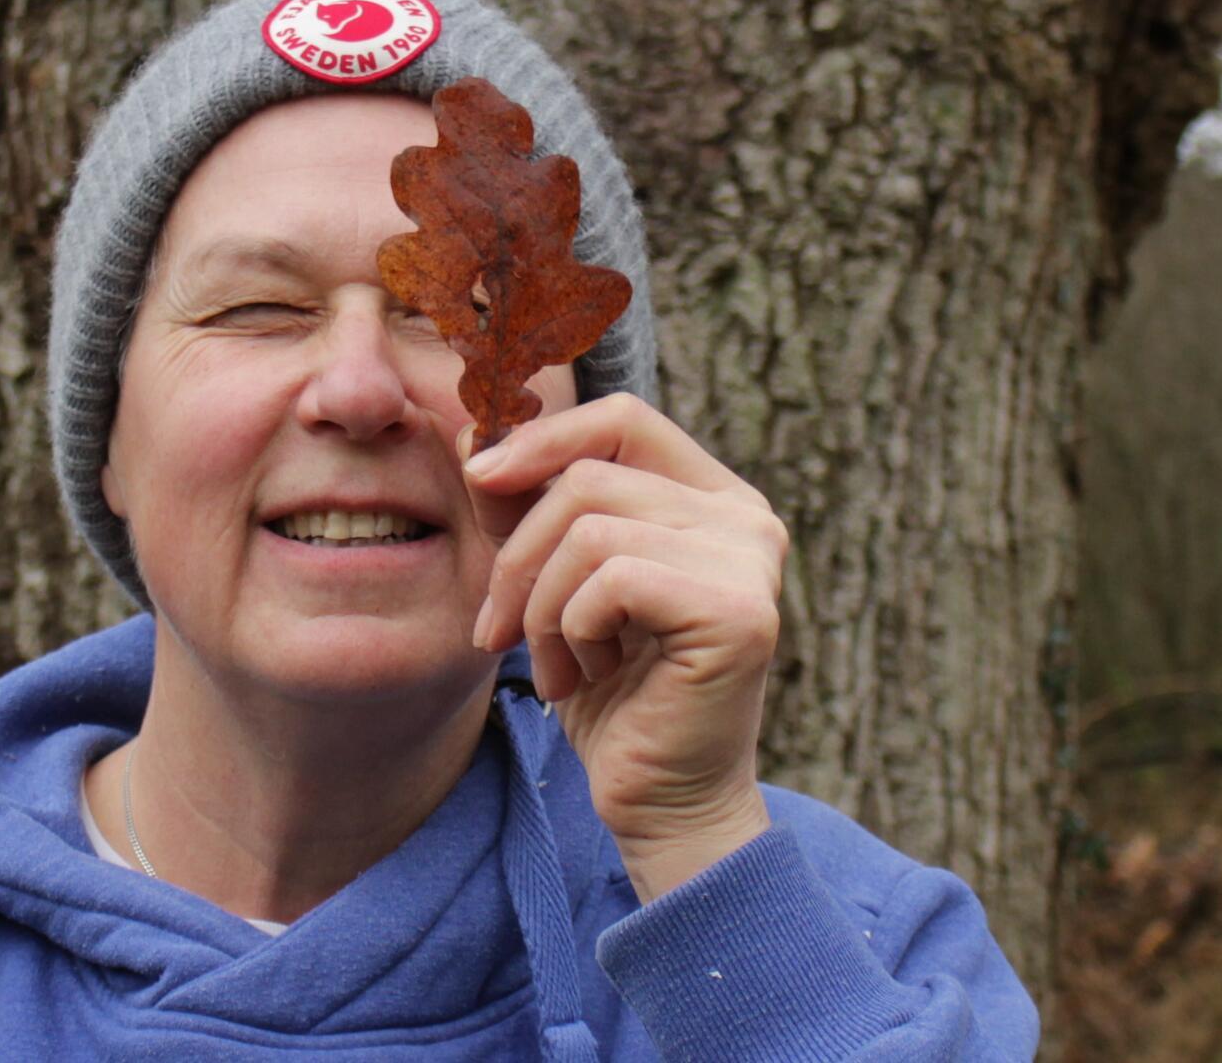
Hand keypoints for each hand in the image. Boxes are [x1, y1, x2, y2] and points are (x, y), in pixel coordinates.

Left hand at [462, 393, 785, 899]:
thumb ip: (526, 507)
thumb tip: (471, 435)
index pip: (622, 420)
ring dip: (542, 608)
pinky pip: (609, 580)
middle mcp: (746, 518)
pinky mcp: (738, 611)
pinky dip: (573, 632)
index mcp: (713, 499)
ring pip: (589, 529)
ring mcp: (751, 561)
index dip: (542, 439)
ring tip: (560, 665)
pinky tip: (590, 678)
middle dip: (518, 555)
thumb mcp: (553, 583)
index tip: (478, 479)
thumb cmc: (609, 693)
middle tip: (500, 631)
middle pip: (589, 476)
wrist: (658, 801)